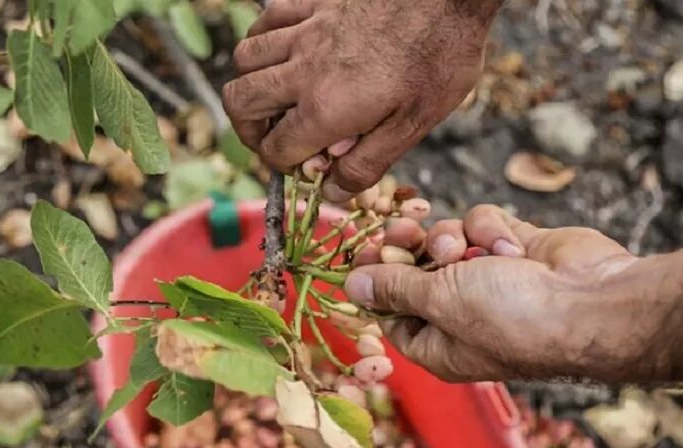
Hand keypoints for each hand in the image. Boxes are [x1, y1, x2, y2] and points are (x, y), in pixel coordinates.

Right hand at [224, 0, 497, 200]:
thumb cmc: (440, 57)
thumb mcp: (414, 126)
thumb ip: (367, 164)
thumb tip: (332, 194)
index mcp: (327, 107)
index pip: (277, 148)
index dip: (284, 166)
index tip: (303, 167)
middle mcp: (304, 69)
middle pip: (242, 102)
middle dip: (250, 131)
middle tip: (274, 140)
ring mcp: (305, 31)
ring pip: (246, 59)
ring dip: (252, 85)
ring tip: (277, 99)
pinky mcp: (313, 2)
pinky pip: (266, 20)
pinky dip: (262, 41)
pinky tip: (282, 52)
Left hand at [343, 205, 668, 382]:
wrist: (592, 302)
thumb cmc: (515, 317)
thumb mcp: (440, 302)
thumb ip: (395, 288)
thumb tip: (350, 287)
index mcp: (439, 344)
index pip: (390, 311)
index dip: (375, 280)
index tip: (364, 248)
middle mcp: (461, 314)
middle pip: (414, 270)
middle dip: (410, 248)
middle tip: (402, 228)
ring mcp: (490, 279)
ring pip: (447, 239)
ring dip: (453, 238)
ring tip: (469, 250)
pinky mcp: (514, 248)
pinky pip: (481, 224)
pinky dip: (491, 230)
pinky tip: (511, 247)